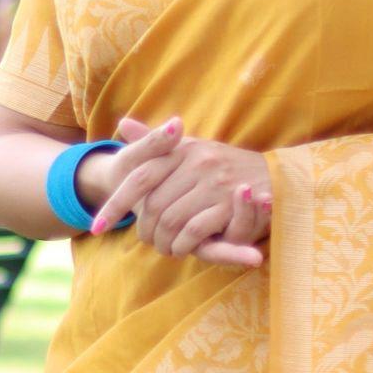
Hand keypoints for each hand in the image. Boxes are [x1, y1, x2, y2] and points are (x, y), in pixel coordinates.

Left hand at [82, 114, 273, 266]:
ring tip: (166, 247)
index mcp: (182, 148)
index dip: (116, 204)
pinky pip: (194, 230)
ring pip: (170, 220)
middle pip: (152, 205)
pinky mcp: (230, 203)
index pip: (138, 176)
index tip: (96, 228)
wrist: (275, 176)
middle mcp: (196, 161)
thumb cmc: (226, 166)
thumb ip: (156, 143)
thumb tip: (123, 124)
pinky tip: (183, 248)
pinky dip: (184, 245)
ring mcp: (214, 181)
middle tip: (148, 243)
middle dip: (145, 231)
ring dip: (164, 241)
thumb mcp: (192, 149)